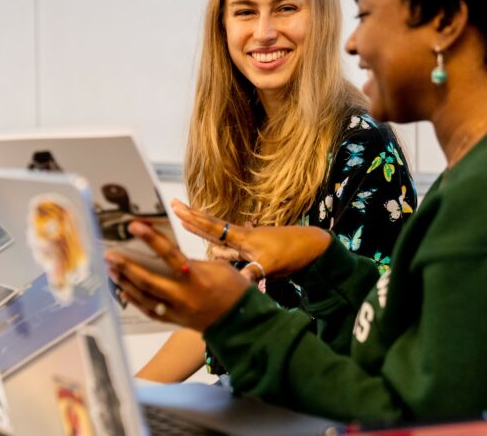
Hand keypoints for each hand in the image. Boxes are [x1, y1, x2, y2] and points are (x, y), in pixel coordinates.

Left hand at [104, 220, 249, 331]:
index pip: (169, 253)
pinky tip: (123, 290)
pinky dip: (134, 300)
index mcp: (197, 277)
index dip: (150, 238)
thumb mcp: (217, 268)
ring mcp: (177, 311)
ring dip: (125, 282)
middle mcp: (184, 296)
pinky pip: (149, 311)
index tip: (134, 226)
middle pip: (148, 280)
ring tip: (112, 270)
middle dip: (126, 266)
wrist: (242, 323)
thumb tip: (167, 256)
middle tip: (110, 255)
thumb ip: (191, 261)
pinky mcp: (174, 320)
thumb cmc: (234, 290)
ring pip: (144, 297)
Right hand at [171, 199, 332, 280]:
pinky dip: (219, 247)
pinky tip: (215, 250)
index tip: (176, 208)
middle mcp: (242, 236)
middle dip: (192, 217)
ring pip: (219, 236)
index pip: (212, 227)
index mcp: (243, 237)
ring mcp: (248, 242)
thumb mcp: (272, 264)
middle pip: (211, 226)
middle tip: (174, 204)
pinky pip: (231, 247)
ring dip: (203, 230)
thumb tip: (238, 283)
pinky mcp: (254, 249)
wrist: (312, 247)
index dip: (193, 219)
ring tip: (186, 222)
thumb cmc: (292, 252)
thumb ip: (254, 272)